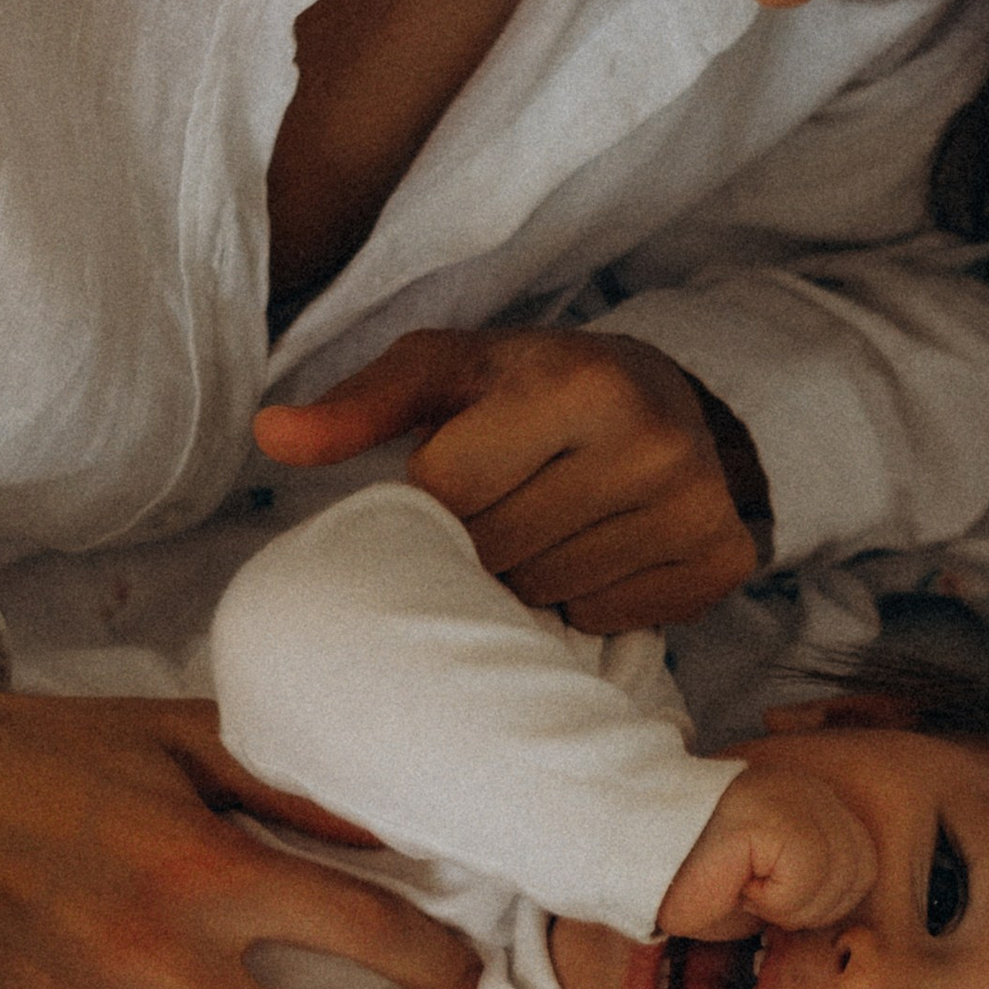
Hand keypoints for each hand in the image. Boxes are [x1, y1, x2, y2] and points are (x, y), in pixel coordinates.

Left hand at [254, 327, 764, 632]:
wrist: (675, 398)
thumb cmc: (535, 386)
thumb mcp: (448, 370)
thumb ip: (360, 404)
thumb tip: (269, 435)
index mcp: (577, 385)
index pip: (451, 489)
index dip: (434, 495)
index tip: (460, 469)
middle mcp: (650, 445)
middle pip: (499, 551)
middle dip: (480, 537)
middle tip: (507, 498)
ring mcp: (693, 508)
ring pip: (551, 594)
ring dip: (527, 573)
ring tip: (548, 520)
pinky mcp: (719, 561)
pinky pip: (610, 619)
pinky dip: (586, 597)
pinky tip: (594, 548)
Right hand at [657, 754, 880, 944]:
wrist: (628, 856)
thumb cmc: (691, 880)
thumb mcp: (767, 881)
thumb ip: (810, 880)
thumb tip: (836, 910)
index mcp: (808, 798)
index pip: (864, 863)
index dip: (821, 900)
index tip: (765, 893)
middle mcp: (805, 787)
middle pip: (861, 871)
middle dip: (809, 906)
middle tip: (750, 893)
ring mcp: (789, 794)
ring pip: (838, 876)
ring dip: (787, 904)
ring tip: (740, 886)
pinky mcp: (770, 815)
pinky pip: (807, 876)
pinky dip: (773, 900)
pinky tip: (735, 884)